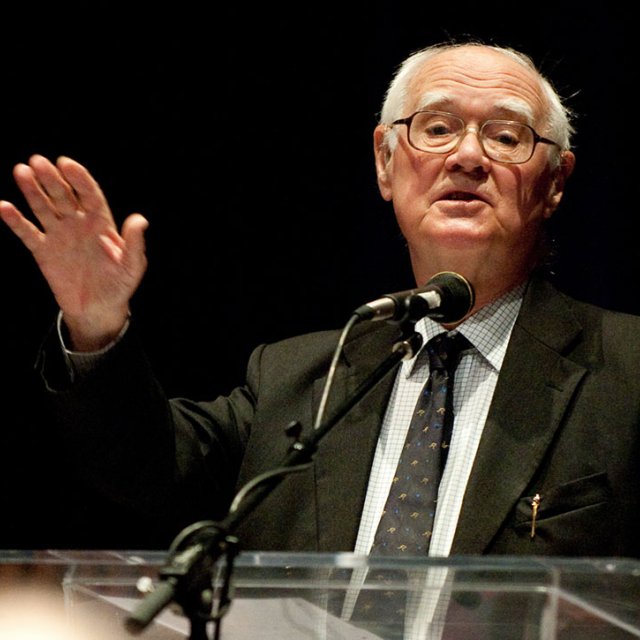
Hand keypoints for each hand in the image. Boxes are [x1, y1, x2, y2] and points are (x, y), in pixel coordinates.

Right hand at [0, 154, 148, 350]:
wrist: (98, 310)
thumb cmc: (119, 286)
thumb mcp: (132, 267)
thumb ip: (135, 244)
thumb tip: (140, 220)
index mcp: (101, 223)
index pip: (89, 195)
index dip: (79, 179)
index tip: (66, 163)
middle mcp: (79, 224)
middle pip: (64, 196)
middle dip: (52, 179)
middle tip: (38, 161)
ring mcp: (59, 235)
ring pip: (44, 207)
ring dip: (32, 190)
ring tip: (21, 171)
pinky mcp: (43, 251)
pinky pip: (27, 232)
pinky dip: (15, 220)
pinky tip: (3, 206)